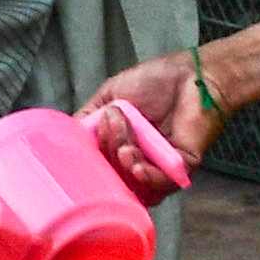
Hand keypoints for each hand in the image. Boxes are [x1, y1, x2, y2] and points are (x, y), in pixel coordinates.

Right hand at [84, 51, 206, 193]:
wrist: (191, 74)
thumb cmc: (156, 81)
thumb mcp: (110, 95)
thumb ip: (89, 117)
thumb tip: (68, 136)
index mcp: (121, 146)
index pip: (99, 166)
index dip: (90, 161)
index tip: (85, 144)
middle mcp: (139, 161)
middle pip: (113, 176)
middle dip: (107, 154)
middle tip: (113, 126)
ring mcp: (159, 167)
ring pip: (134, 183)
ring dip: (124, 164)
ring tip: (126, 143)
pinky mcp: (181, 169)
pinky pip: (161, 185)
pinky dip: (145, 177)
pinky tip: (137, 164)